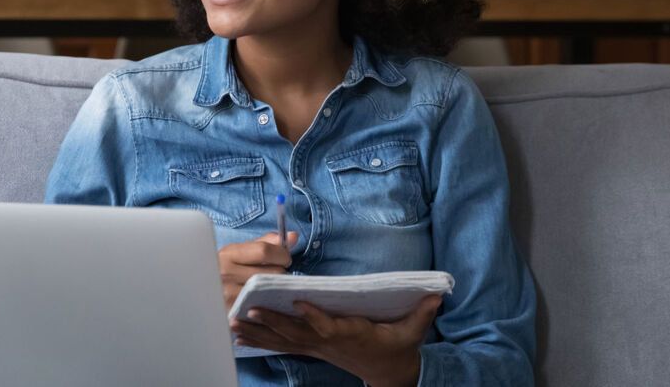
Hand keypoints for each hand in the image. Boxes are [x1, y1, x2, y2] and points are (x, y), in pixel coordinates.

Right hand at [218, 231, 298, 311]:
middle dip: (281, 274)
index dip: (282, 254)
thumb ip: (267, 243)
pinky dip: (270, 305)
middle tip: (275, 277)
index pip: (265, 251)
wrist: (202, 293)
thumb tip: (294, 237)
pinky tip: (267, 302)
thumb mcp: (240, 252)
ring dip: (277, 291)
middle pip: (272, 273)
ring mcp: (229, 296)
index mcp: (229, 254)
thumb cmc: (226, 270)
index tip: (284, 259)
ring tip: (270, 290)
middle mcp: (227, 274)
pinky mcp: (234, 314)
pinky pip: (265, 309)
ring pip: (272, 292)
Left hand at [229, 295, 441, 386]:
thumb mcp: (413, 332)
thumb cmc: (397, 347)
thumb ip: (422, 313)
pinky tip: (240, 335)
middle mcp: (330, 344)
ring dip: (258, 333)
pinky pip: (282, 345)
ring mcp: (318, 348)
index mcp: (353, 335)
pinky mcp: (312, 349)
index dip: (315, 317)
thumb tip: (436, 296)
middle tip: (247, 312)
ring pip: (284, 341)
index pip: (331, 327)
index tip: (299, 302)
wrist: (389, 373)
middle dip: (272, 324)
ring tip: (233, 325)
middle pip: (297, 335)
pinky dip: (260, 339)